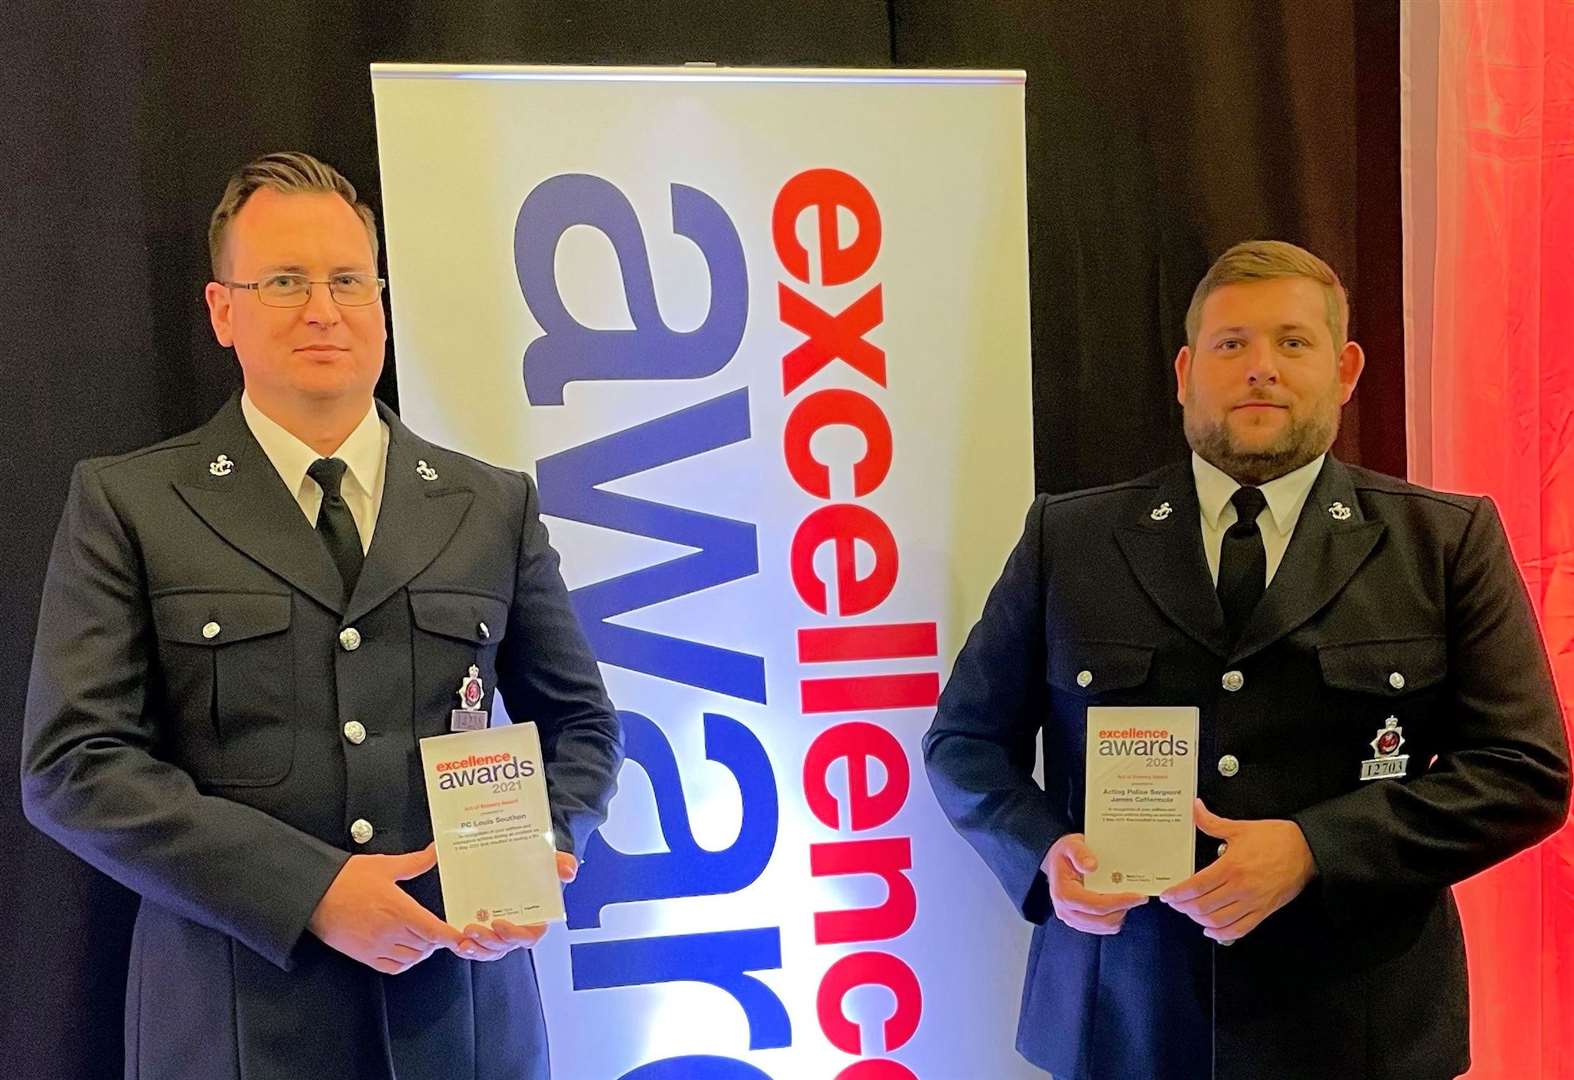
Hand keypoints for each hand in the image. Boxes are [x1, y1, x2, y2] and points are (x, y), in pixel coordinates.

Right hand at [308, 844, 464, 974]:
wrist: (314, 894)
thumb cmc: (346, 878)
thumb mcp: (385, 865)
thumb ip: (415, 862)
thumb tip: (436, 851)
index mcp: (399, 909)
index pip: (433, 930)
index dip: (450, 936)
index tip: (461, 938)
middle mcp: (390, 932)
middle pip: (425, 946)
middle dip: (436, 940)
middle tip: (439, 931)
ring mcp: (376, 946)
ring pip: (411, 958)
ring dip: (421, 951)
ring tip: (424, 940)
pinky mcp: (363, 955)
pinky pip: (392, 967)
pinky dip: (404, 962)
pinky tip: (406, 952)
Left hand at [453, 851, 578, 960]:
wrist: (497, 861)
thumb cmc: (527, 865)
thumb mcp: (543, 860)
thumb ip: (559, 863)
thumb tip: (569, 871)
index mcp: (534, 918)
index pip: (530, 935)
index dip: (515, 934)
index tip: (499, 923)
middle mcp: (515, 929)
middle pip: (505, 946)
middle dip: (489, 941)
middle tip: (472, 928)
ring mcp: (497, 934)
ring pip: (488, 951)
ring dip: (476, 947)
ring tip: (463, 935)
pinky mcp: (480, 934)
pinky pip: (475, 949)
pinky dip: (465, 947)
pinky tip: (455, 940)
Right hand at [1042, 832, 1148, 934]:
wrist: (1057, 863)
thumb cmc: (1065, 855)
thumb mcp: (1071, 845)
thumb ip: (1080, 853)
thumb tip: (1092, 865)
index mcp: (1064, 894)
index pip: (1096, 905)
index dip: (1120, 902)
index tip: (1137, 895)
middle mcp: (1066, 910)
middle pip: (1103, 919)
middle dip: (1124, 908)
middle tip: (1139, 896)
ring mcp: (1073, 919)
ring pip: (1105, 926)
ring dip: (1120, 913)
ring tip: (1127, 898)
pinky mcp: (1080, 923)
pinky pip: (1103, 927)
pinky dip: (1114, 917)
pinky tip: (1118, 903)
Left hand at [1160, 799, 1317, 943]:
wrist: (1306, 850)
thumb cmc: (1275, 838)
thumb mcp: (1239, 827)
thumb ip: (1212, 822)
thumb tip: (1195, 808)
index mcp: (1231, 867)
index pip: (1196, 886)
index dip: (1178, 894)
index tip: (1167, 895)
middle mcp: (1240, 888)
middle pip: (1203, 906)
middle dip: (1183, 907)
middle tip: (1175, 903)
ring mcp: (1252, 902)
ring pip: (1218, 921)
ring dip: (1199, 920)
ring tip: (1190, 912)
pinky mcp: (1264, 911)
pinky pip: (1239, 930)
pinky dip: (1222, 933)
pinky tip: (1211, 929)